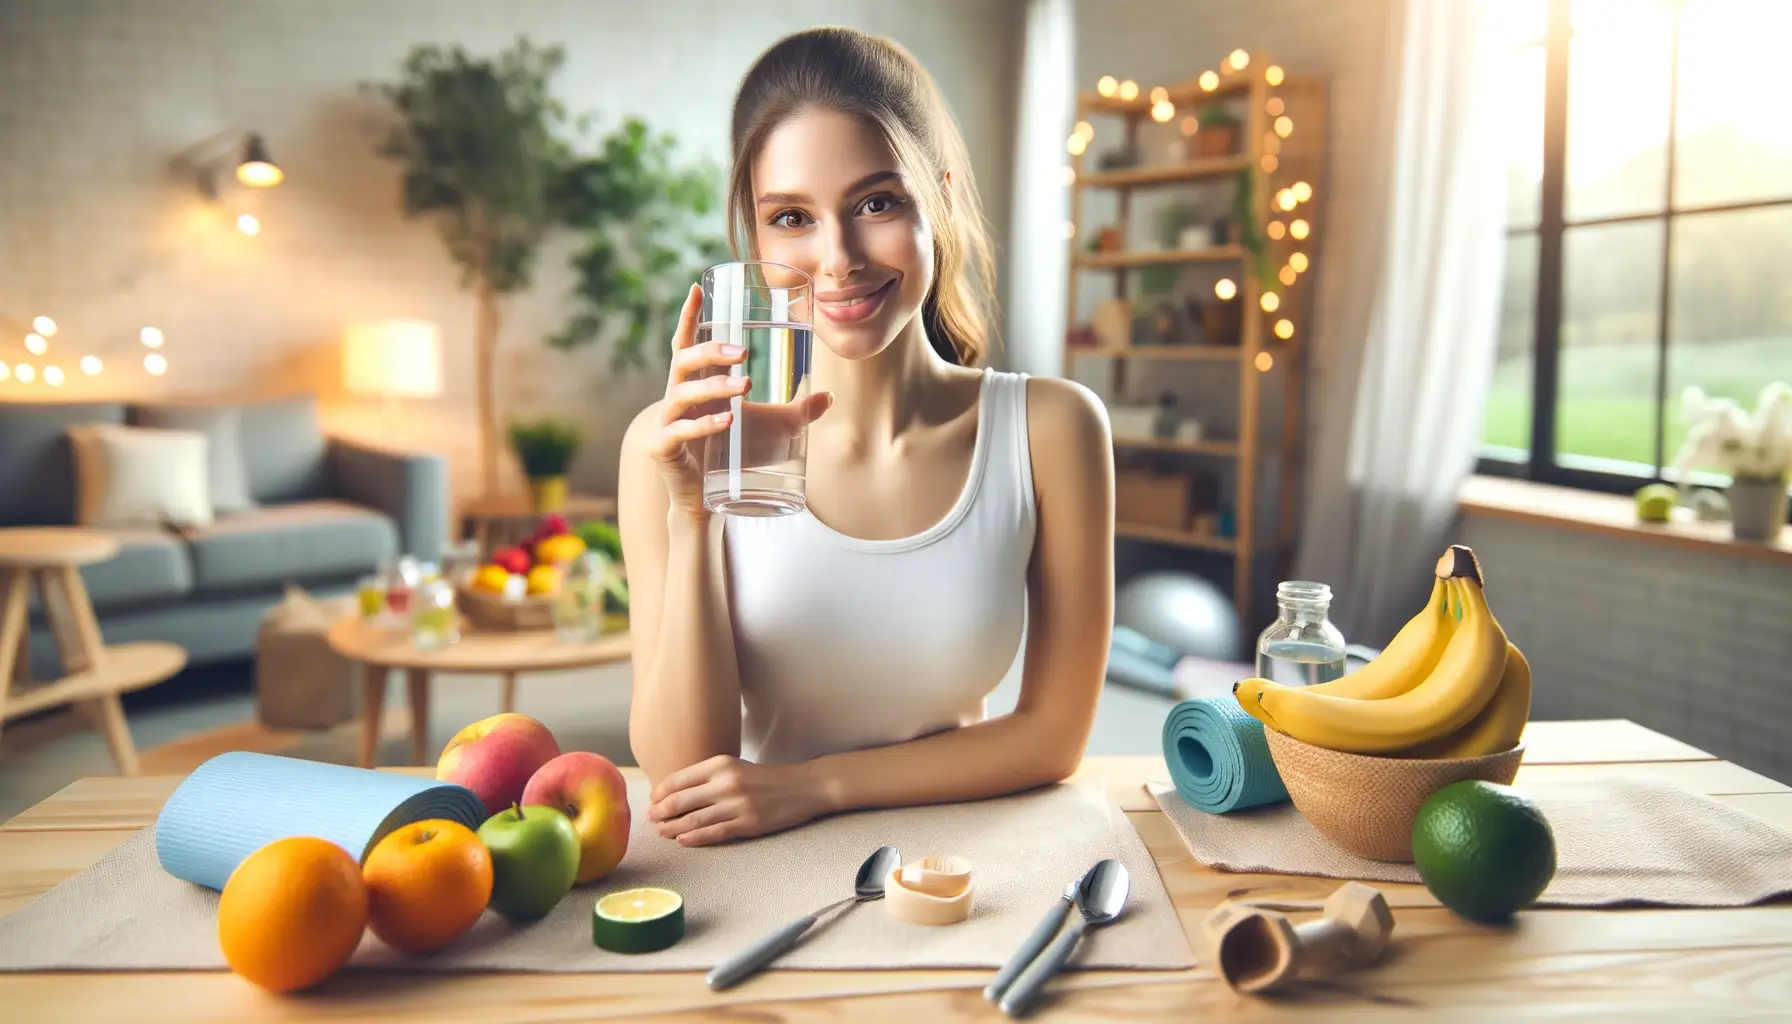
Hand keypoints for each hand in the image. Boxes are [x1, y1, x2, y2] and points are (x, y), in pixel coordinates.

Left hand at [647, 755, 827, 846]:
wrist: (804, 786)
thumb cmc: (767, 779)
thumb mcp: (736, 768)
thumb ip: (709, 777)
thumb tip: (676, 793)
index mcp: (721, 764)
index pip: (679, 779)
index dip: (660, 792)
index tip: (653, 801)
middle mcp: (726, 783)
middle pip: (680, 800)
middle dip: (660, 812)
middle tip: (651, 819)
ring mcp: (737, 805)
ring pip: (693, 820)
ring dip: (672, 828)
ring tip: (661, 833)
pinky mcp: (748, 824)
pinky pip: (713, 833)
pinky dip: (694, 839)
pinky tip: (682, 841)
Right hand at [652, 284, 832, 520]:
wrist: (706, 501)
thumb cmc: (731, 455)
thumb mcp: (770, 428)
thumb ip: (798, 412)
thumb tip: (828, 397)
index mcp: (694, 384)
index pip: (685, 343)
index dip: (689, 316)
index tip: (698, 288)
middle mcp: (676, 398)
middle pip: (683, 361)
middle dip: (711, 350)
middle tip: (744, 353)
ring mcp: (665, 422)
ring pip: (682, 394)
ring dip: (714, 386)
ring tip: (746, 387)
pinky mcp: (662, 448)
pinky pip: (678, 431)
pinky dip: (702, 425)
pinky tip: (726, 421)